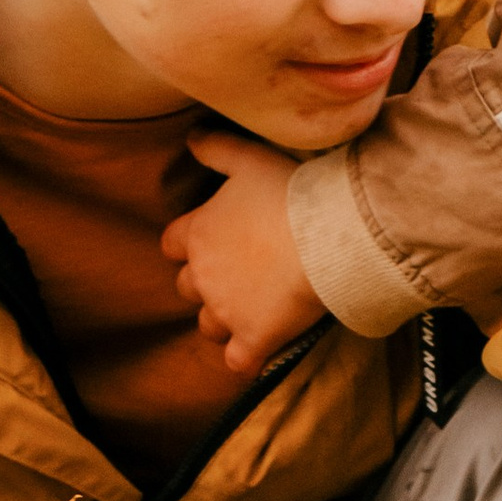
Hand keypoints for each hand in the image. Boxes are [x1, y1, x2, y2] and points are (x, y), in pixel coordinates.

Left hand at [161, 126, 326, 374]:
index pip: (171, 245)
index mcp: (197, 233)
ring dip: (224, 321)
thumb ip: (217, 148)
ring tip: (251, 312)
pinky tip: (261, 351)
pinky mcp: (254, 338)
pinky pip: (238, 362)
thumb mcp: (250, 158)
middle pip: (186, 289)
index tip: (212, 242)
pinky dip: (246, 359)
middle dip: (206, 284)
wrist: (330, 235)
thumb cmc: (291, 192)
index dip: (189, 246)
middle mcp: (203, 276)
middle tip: (237, 276)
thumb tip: (190, 137)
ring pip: (208, 326)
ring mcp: (227, 311)